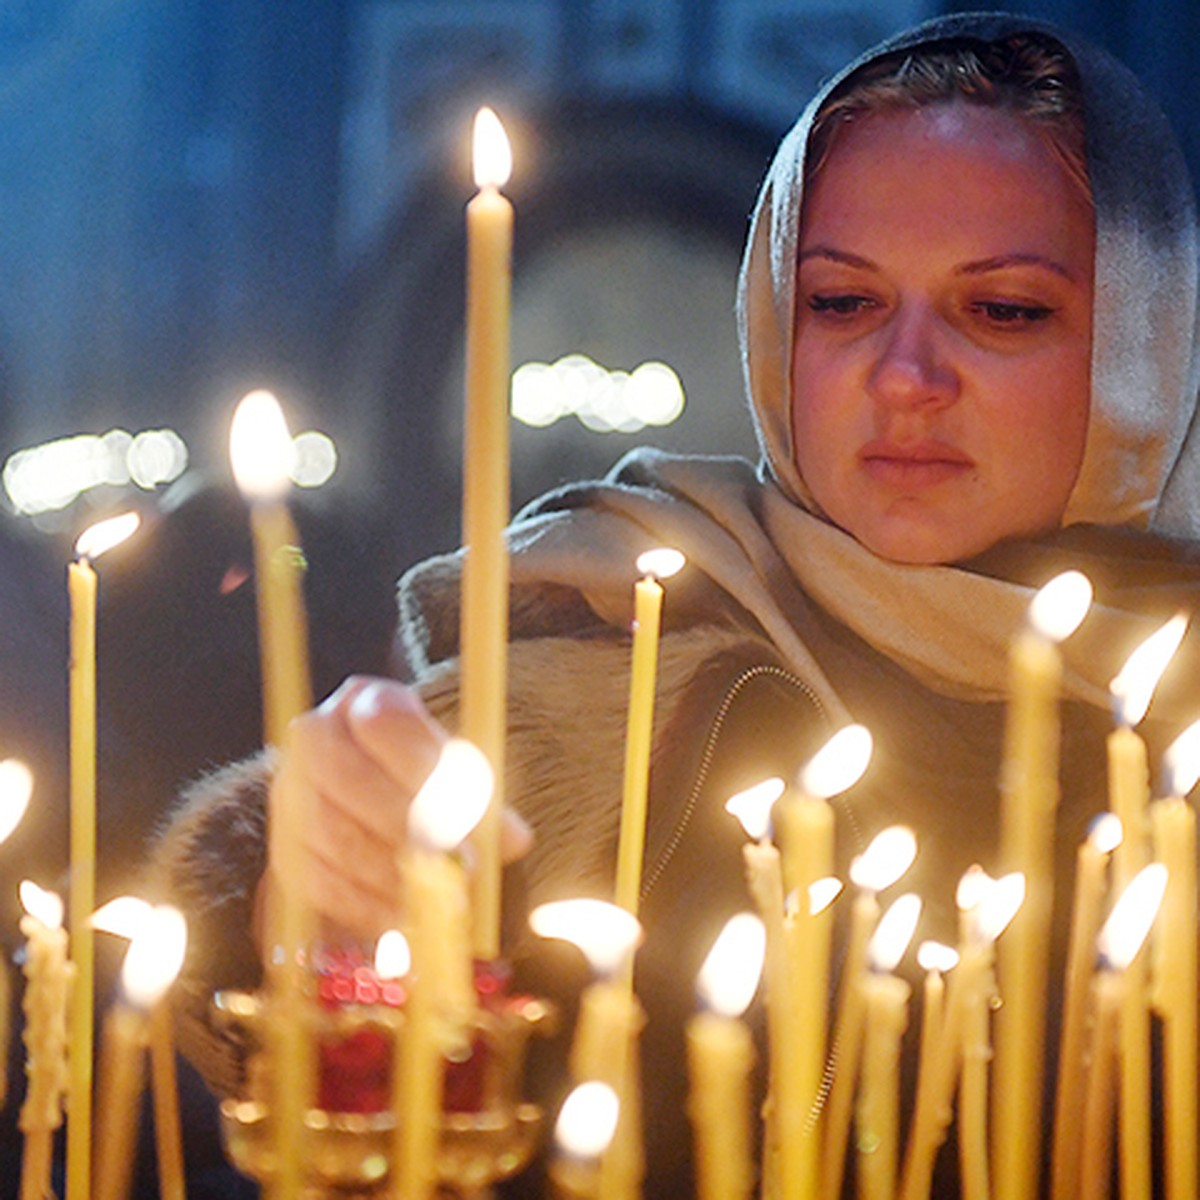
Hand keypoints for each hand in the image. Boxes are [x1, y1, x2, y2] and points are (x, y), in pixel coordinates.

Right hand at [266, 675, 530, 943]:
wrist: (380, 810)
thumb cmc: (432, 787)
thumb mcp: (465, 782)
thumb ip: (487, 805)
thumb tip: (513, 840)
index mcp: (368, 700)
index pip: (384, 721)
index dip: (424, 768)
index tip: (466, 813)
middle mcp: (317, 735)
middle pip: (347, 776)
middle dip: (407, 826)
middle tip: (460, 867)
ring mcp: (291, 791)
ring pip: (331, 831)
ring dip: (390, 872)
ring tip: (439, 899)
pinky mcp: (285, 847)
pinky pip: (314, 878)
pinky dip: (363, 903)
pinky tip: (403, 917)